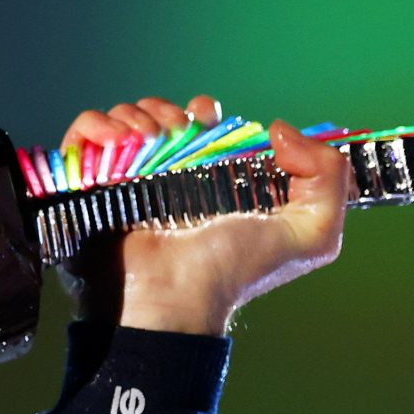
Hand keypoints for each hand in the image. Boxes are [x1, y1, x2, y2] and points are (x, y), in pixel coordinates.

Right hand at [57, 93, 350, 335]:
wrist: (175, 301)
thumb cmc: (236, 273)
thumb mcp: (311, 235)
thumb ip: (329, 178)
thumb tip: (280, 130)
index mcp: (212, 179)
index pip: (203, 123)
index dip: (208, 114)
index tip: (211, 123)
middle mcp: (168, 177)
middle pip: (162, 114)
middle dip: (170, 112)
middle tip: (178, 136)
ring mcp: (127, 180)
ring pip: (125, 118)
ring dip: (138, 118)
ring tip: (148, 147)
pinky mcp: (90, 185)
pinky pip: (84, 133)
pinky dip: (97, 127)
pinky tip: (117, 145)